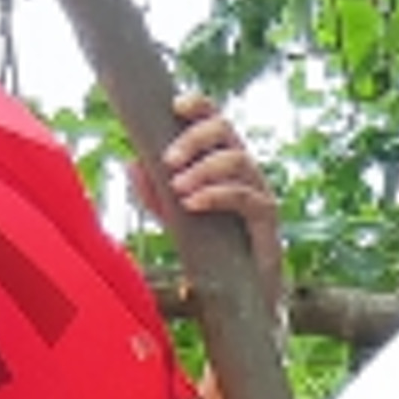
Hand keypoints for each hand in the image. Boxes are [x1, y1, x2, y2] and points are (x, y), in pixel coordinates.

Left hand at [151, 93, 284, 318]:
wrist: (244, 293)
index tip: (175, 106)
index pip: (215, 118)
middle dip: (194, 139)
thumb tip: (131, 163)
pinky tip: (193, 204)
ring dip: (203, 169)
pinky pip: (243, 194)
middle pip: (225, 129)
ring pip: (236, 159)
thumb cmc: (213, 249)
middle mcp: (244, 167)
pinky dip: (215, 194)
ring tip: (179, 189)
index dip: (198, 105)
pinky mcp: (267, 216)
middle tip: (168, 161)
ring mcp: (259, 189)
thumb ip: (154, 193)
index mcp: (223, 159)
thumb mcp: (174, 218)